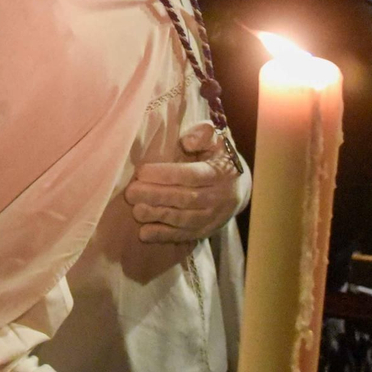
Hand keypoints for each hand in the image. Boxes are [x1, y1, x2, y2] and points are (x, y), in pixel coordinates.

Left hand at [125, 125, 247, 243]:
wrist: (241, 189)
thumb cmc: (220, 159)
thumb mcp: (218, 140)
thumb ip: (203, 134)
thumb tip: (187, 141)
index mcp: (220, 173)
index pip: (192, 175)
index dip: (166, 174)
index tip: (141, 171)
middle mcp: (219, 197)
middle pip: (185, 199)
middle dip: (156, 196)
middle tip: (131, 192)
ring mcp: (214, 217)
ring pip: (184, 220)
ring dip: (158, 216)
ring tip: (136, 210)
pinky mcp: (206, 232)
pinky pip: (184, 236)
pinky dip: (164, 236)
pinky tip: (144, 234)